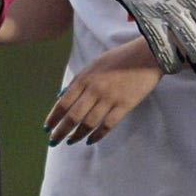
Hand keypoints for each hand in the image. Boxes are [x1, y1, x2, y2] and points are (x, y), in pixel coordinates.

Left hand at [44, 48, 161, 143]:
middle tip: (54, 141)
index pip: (63, 102)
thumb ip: (78, 81)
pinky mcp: (125, 105)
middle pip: (73, 116)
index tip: (47, 128)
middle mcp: (94, 89)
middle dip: (61, 131)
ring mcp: (110, 98)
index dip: (53, 117)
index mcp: (85, 78)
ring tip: (70, 141)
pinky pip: (107, 125)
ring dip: (77, 135)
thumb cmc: (120, 58)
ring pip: (88, 123)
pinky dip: (97, 135)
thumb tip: (61, 96)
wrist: (148, 54)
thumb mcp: (94, 65)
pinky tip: (90, 141)